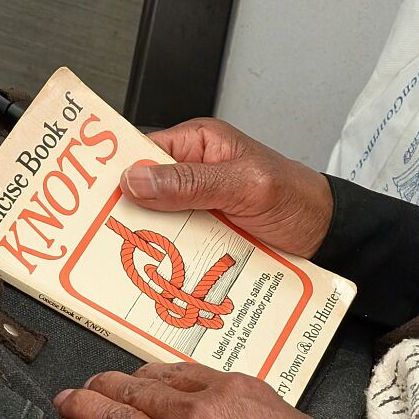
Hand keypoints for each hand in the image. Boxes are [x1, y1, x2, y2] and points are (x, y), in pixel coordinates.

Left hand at [52, 364, 415, 418]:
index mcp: (238, 394)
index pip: (180, 374)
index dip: (150, 375)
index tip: (138, 378)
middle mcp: (199, 413)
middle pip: (139, 391)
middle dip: (108, 386)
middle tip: (90, 385)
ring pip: (114, 417)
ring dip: (83, 406)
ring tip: (67, 402)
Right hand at [120, 119, 333, 258]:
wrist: (326, 237)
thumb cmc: (295, 198)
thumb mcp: (244, 185)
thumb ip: (192, 182)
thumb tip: (137, 179)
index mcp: (199, 145)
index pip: (143, 152)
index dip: (117, 172)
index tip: (92, 195)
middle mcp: (194, 175)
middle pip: (146, 194)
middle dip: (129, 215)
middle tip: (106, 235)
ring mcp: (200, 209)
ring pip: (160, 225)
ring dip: (153, 243)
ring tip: (130, 261)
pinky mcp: (208, 237)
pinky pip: (180, 248)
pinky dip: (173, 261)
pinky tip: (163, 273)